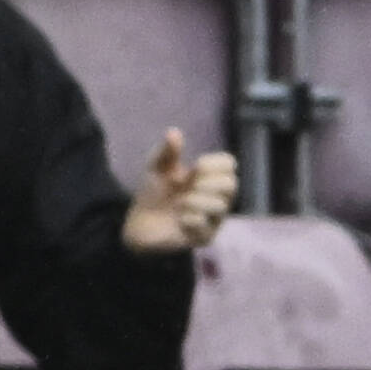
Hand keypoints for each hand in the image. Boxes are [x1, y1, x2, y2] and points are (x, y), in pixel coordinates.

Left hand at [123, 125, 239, 254]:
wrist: (138, 223)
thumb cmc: (153, 193)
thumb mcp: (156, 168)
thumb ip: (166, 152)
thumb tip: (174, 132)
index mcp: (209, 177)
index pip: (230, 164)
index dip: (216, 163)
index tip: (197, 165)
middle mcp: (217, 197)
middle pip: (232, 184)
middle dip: (207, 183)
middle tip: (189, 187)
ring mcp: (213, 218)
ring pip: (220, 206)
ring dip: (194, 201)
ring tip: (179, 204)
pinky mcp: (205, 237)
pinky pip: (204, 225)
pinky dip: (188, 219)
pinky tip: (178, 220)